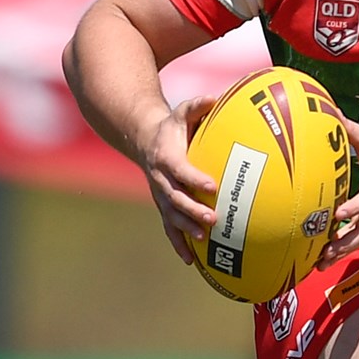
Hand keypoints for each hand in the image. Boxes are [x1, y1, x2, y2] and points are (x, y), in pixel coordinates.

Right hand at [139, 94, 219, 263]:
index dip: (195, 178)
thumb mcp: (181, 113)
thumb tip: (214, 97)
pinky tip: (191, 261)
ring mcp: (160, 195)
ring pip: (171, 215)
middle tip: (213, 219)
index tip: (213, 187)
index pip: (180, 170)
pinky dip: (178, 244)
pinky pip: (169, 228)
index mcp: (166, 157)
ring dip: (186, 229)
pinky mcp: (162, 206)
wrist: (144, 141)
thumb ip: (197, 106)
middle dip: (193, 210)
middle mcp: (160, 179)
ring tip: (204, 239)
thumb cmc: (171, 127)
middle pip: (175, 198)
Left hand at [316, 118, 358, 269]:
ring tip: (319, 264)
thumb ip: (348, 127)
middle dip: (345, 242)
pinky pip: (357, 239)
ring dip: (341, 252)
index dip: (354, 207)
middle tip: (324, 251)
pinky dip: (341, 251)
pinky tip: (321, 261)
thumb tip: (327, 109)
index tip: (338, 213)